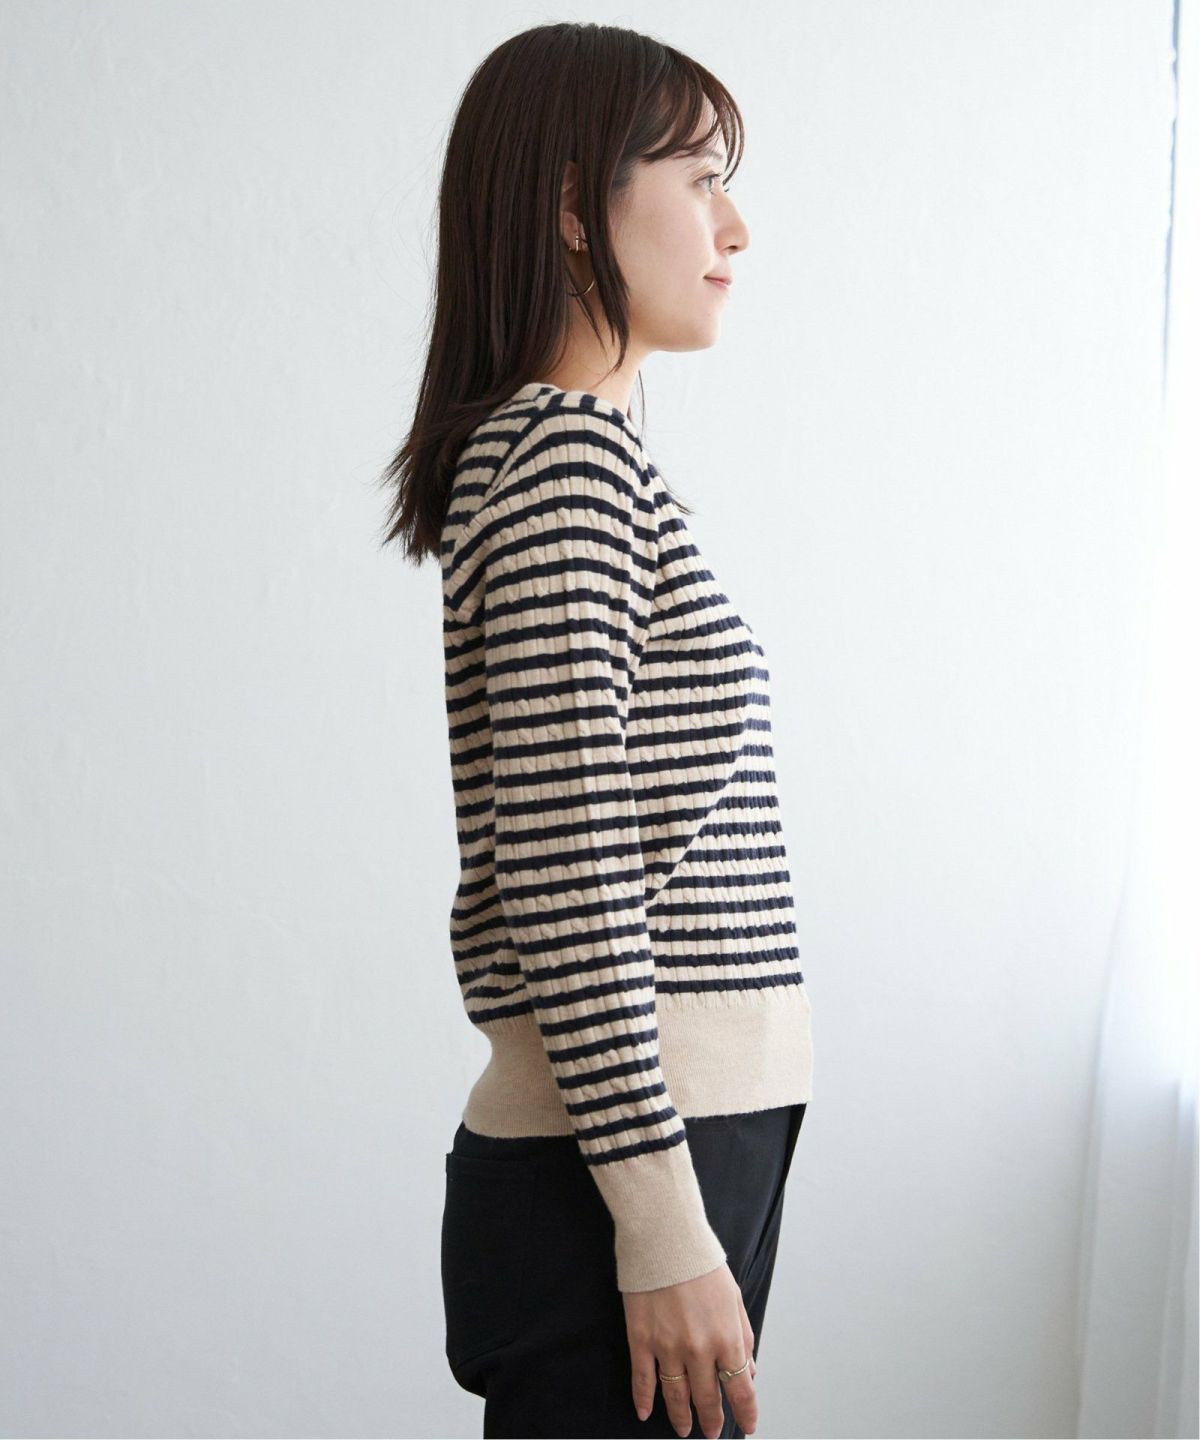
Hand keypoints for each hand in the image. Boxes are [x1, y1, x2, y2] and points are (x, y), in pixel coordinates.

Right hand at [623, 1261, 757, 1437]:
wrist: (666, 1239)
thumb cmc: (702, 1263)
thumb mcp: (734, 1298)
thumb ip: (743, 1337)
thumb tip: (748, 1370)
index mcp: (727, 1338)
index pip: (740, 1390)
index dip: (746, 1413)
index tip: (748, 1425)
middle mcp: (699, 1350)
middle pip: (708, 1399)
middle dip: (712, 1420)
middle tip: (712, 1432)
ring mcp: (667, 1348)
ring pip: (676, 1395)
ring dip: (681, 1416)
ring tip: (685, 1429)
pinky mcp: (641, 1340)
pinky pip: (643, 1379)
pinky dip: (644, 1399)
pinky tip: (646, 1412)